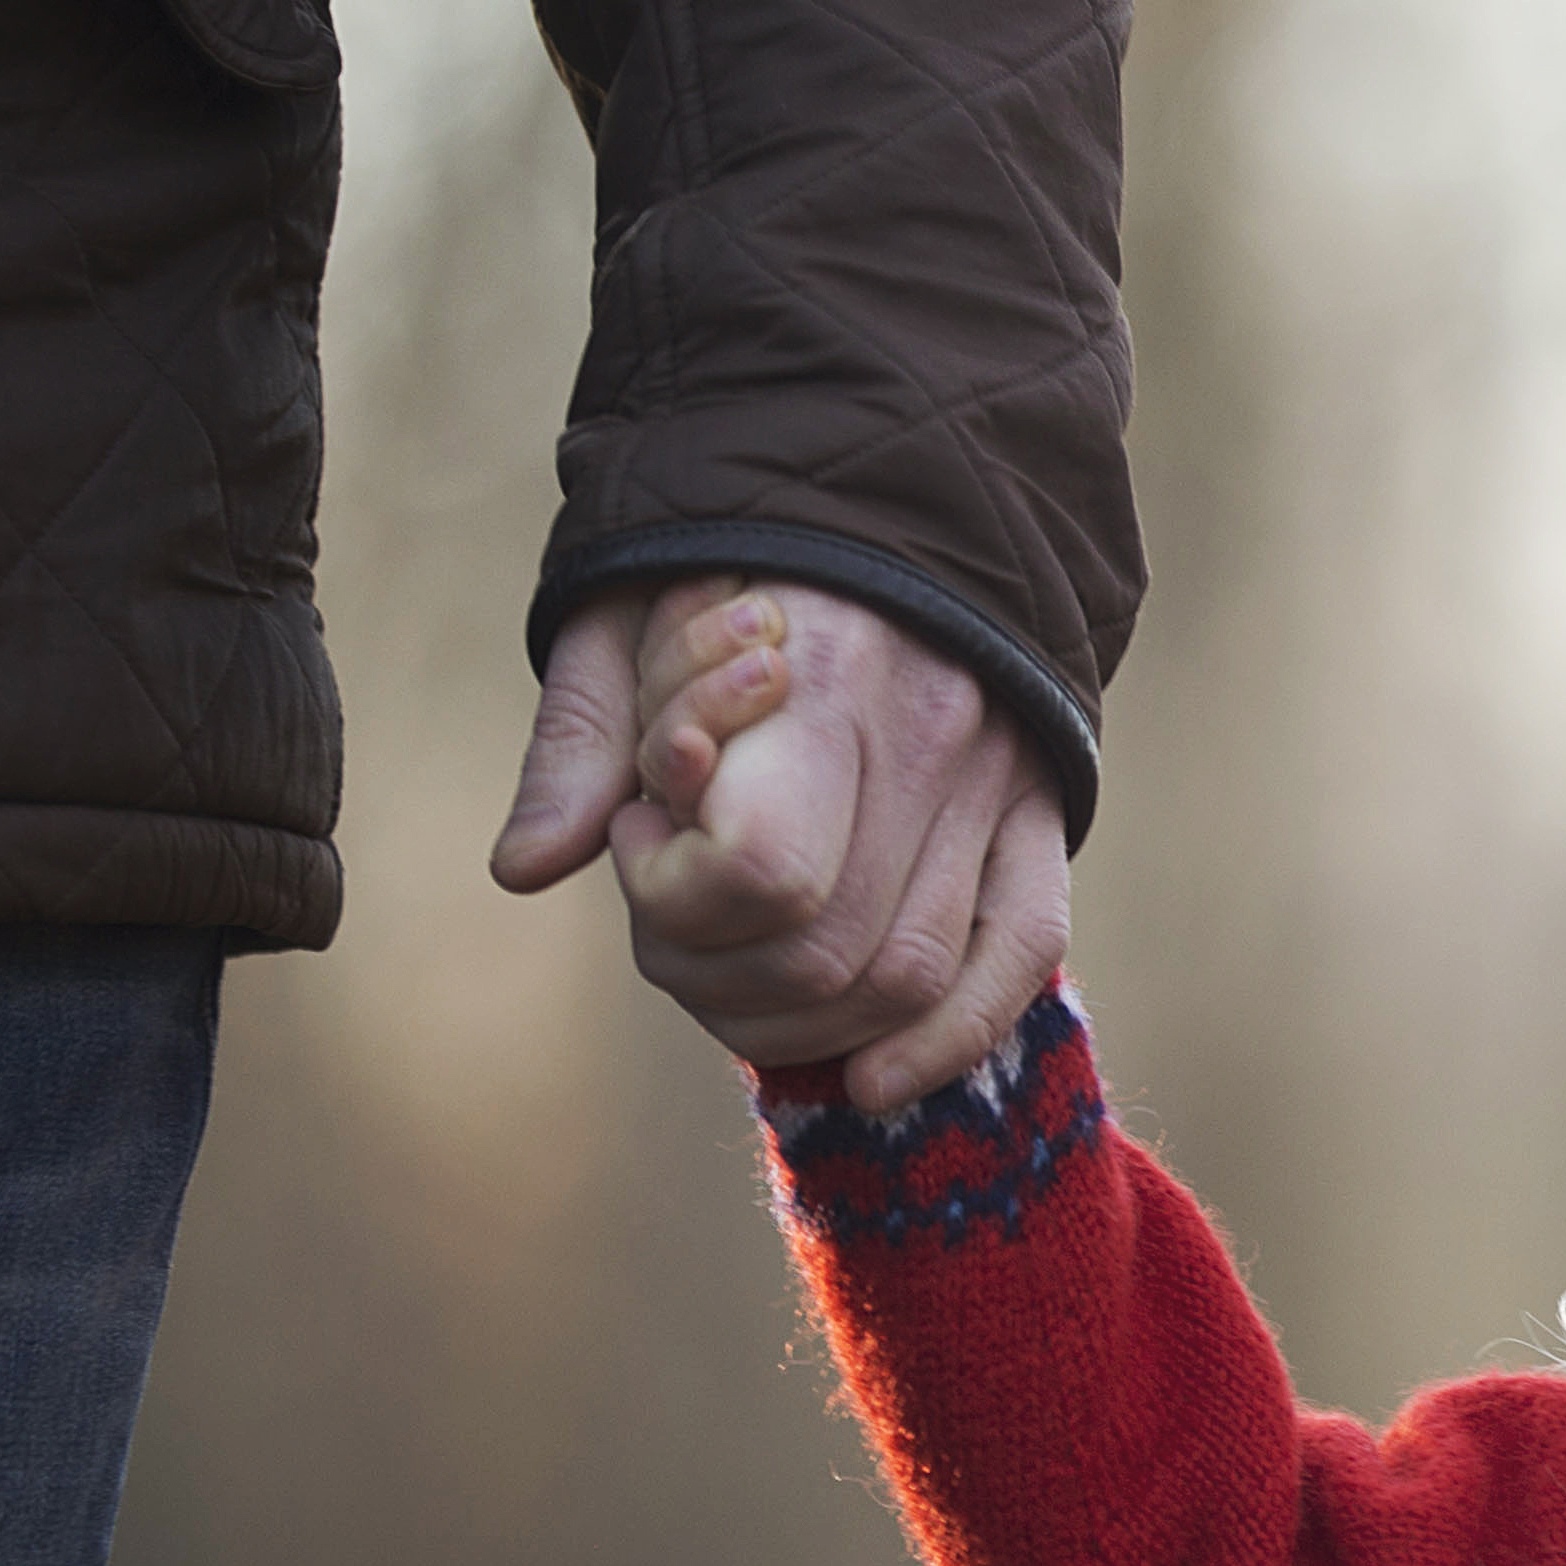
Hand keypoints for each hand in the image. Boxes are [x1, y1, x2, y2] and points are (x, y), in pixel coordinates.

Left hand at [491, 575, 1070, 1113]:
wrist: (897, 485)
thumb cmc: (734, 557)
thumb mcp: (625, 610)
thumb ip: (582, 739)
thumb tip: (525, 869)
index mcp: (823, 672)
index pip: (761, 872)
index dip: (671, 893)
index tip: (641, 829)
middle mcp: (929, 737)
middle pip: (823, 951)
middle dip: (712, 969)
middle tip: (667, 906)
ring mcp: (998, 783)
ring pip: (908, 976)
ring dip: (797, 1019)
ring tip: (732, 954)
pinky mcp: (1039, 815)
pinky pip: (1024, 955)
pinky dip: (951, 1038)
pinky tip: (873, 1080)